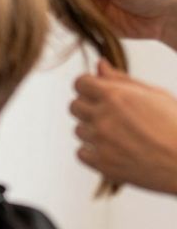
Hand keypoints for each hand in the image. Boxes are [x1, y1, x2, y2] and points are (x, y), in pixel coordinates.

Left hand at [71, 61, 176, 195]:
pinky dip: (94, 152)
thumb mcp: (155, 95)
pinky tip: (114, 150)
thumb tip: (99, 65)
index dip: (88, 87)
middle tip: (111, 115)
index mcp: (115, 96)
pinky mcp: (102, 163)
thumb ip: (122, 80)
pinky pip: (81, 153)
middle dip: (89, 107)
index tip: (98, 93)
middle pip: (74, 106)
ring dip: (93, 131)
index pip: (80, 83)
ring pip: (79, 130)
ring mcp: (101, 141)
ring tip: (120, 135)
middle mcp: (103, 117)